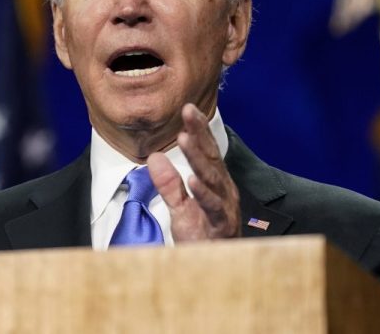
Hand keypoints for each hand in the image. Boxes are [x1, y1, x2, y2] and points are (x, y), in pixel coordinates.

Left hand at [147, 103, 240, 240]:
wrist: (215, 271)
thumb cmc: (202, 238)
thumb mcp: (180, 208)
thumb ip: (169, 184)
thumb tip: (155, 157)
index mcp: (216, 183)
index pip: (207, 151)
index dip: (199, 129)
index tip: (188, 107)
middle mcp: (225, 191)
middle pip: (212, 158)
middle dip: (200, 133)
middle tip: (189, 111)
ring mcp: (225, 208)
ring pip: (212, 179)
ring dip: (198, 158)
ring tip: (185, 138)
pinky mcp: (221, 227)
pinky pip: (213, 208)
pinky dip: (203, 193)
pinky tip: (192, 180)